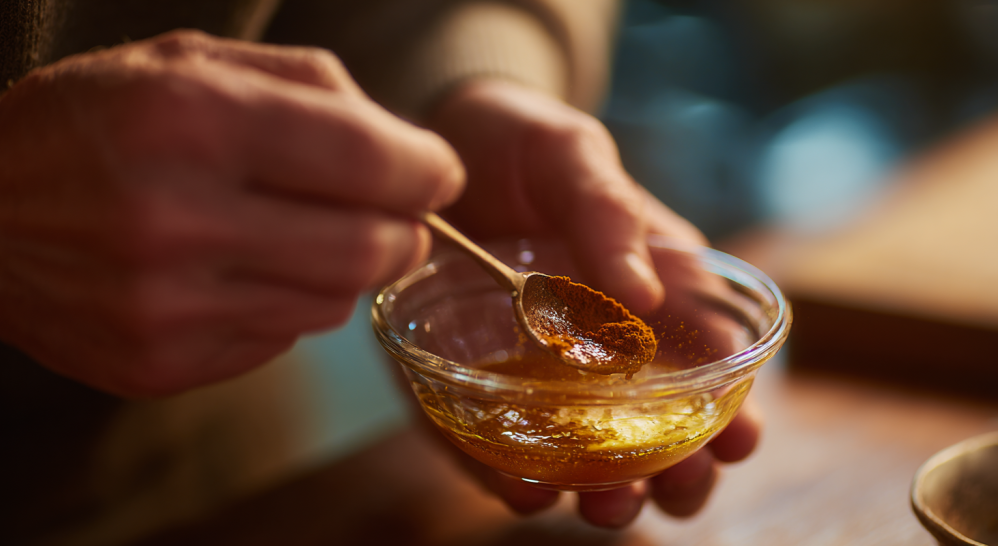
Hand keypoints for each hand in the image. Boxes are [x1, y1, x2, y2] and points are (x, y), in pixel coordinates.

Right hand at [0, 30, 463, 396]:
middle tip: (395, 213)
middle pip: (368, 249)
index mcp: (192, 120)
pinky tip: (249, 270)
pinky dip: (289, 303)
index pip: (370, 161)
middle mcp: (176, 219)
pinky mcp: (159, 364)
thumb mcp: (195, 62)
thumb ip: (316, 92)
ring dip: (348, 267)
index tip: (438, 173)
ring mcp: (165, 306)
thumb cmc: (100, 121)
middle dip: (404, 229)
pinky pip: (280, 340)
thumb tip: (411, 153)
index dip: (427, 169)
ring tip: (308, 233)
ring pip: (332, 304)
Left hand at [424, 79, 755, 526]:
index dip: (730, 408)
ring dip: (606, 489)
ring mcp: (534, 372)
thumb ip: (606, 209)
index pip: (706, 363)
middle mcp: (598, 345)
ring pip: (583, 451)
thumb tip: (647, 292)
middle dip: (677, 471)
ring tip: (609, 505)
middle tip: (677, 490)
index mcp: (647, 293)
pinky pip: (493, 442)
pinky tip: (525, 490)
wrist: (431, 151)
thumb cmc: (521, 142)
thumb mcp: (570, 154)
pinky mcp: (469, 383)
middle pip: (653, 426)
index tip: (739, 441)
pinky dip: (512, 474)